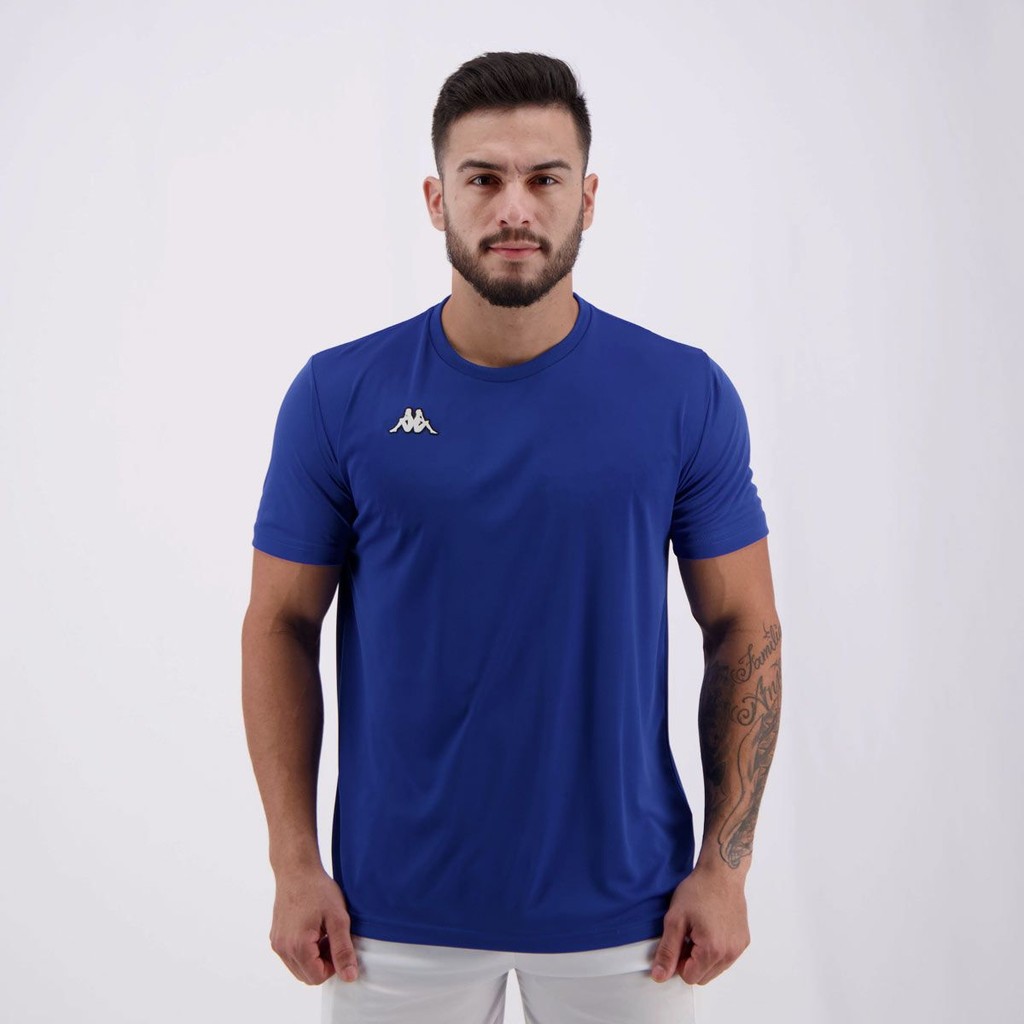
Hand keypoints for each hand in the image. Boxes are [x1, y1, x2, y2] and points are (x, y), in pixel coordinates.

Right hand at [270, 865, 359, 984]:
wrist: (296, 869)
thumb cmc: (318, 890)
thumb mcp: (338, 918)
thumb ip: (343, 950)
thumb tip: (349, 977)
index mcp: (297, 946)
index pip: (317, 977)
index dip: (333, 966)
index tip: (338, 943)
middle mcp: (282, 949)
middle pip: (307, 976)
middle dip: (323, 963)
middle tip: (332, 937)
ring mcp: (277, 943)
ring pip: (298, 968)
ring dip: (314, 958)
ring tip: (323, 933)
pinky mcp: (275, 937)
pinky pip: (291, 956)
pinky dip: (304, 951)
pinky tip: (313, 929)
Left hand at [650, 863, 749, 985]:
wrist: (721, 873)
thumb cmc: (699, 891)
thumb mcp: (675, 919)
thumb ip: (667, 951)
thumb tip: (659, 976)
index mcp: (712, 950)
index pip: (689, 977)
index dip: (678, 961)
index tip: (678, 941)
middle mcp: (729, 954)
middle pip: (703, 977)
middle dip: (691, 962)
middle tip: (686, 935)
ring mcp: (739, 948)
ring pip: (715, 969)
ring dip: (703, 958)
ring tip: (698, 930)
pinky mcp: (744, 941)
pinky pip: (726, 958)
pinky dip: (716, 951)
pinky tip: (710, 929)